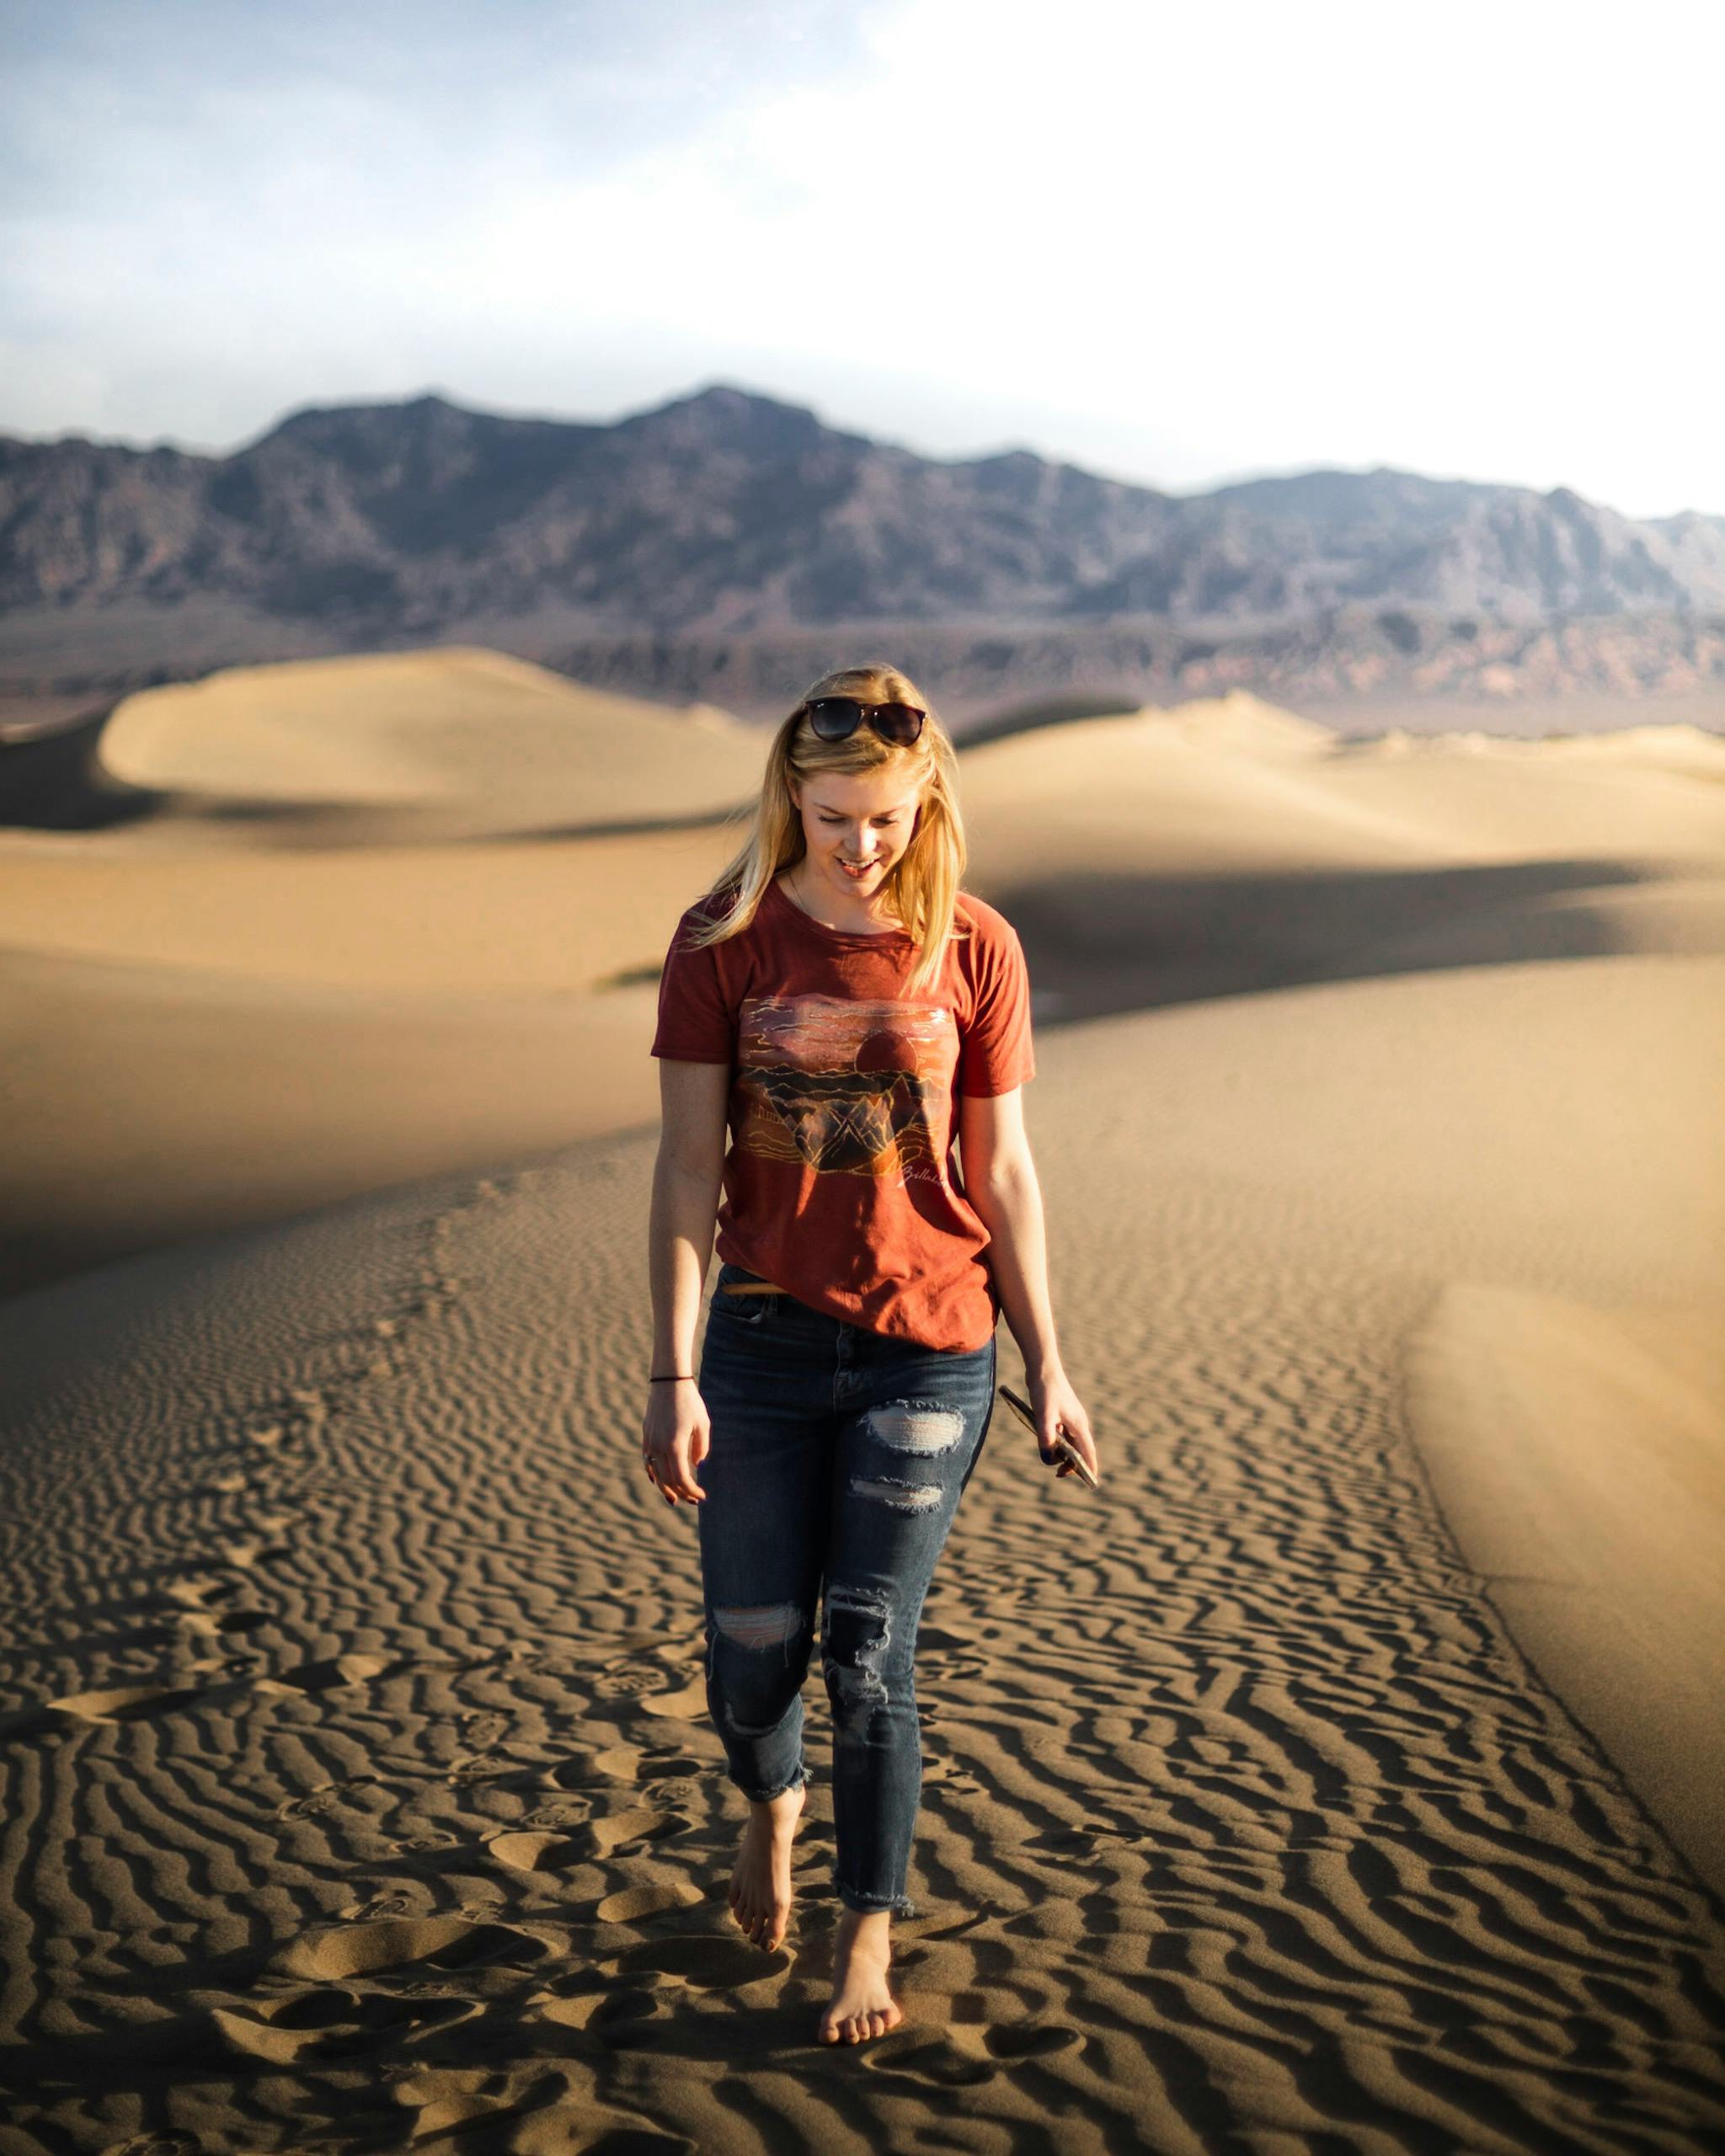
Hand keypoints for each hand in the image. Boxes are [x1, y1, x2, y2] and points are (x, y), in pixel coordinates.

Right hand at [640, 1379, 709, 1505]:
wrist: (669, 1383)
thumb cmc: (690, 1402)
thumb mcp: (702, 1424)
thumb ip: (701, 1447)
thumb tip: (696, 1466)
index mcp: (674, 1446)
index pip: (682, 1478)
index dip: (692, 1490)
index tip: (702, 1496)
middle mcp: (659, 1447)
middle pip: (668, 1480)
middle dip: (681, 1493)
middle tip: (693, 1500)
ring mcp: (650, 1442)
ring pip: (655, 1473)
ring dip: (665, 1488)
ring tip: (674, 1499)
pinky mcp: (646, 1436)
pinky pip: (648, 1461)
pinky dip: (653, 1474)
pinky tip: (657, 1481)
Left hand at [1029, 1368, 1098, 1484]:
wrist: (1043, 1367)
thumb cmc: (1045, 1391)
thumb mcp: (1044, 1418)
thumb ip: (1046, 1440)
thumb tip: (1048, 1460)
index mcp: (1078, 1425)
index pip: (1088, 1451)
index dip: (1090, 1467)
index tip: (1090, 1481)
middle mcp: (1077, 1422)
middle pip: (1079, 1448)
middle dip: (1071, 1463)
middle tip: (1057, 1473)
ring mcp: (1069, 1417)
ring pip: (1069, 1441)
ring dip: (1063, 1452)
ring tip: (1052, 1461)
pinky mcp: (1060, 1412)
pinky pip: (1061, 1432)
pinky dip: (1057, 1441)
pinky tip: (1046, 1443)